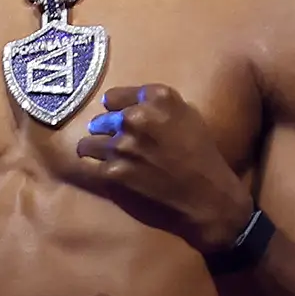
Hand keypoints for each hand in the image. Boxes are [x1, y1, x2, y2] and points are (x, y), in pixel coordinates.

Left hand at [66, 82, 255, 254]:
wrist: (205, 197)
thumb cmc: (202, 156)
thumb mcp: (188, 116)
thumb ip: (157, 106)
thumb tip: (127, 107)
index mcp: (158, 99)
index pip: (113, 97)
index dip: (115, 110)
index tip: (117, 119)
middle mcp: (136, 117)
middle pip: (100, 120)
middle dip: (107, 131)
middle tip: (120, 145)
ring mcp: (121, 145)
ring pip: (89, 142)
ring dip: (98, 150)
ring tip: (111, 160)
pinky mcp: (112, 171)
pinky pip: (89, 165)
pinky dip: (96, 169)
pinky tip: (107, 173)